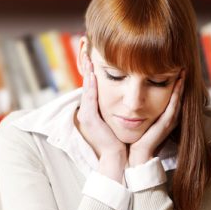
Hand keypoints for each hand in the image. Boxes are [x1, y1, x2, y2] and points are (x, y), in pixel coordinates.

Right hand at [75, 61, 126, 180]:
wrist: (118, 156)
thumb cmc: (119, 140)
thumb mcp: (116, 120)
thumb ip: (116, 108)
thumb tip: (124, 96)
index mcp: (92, 111)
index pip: (91, 88)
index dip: (92, 73)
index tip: (94, 58)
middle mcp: (87, 111)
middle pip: (87, 85)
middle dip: (87, 69)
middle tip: (87, 52)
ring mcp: (86, 115)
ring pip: (86, 90)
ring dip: (87, 74)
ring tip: (89, 60)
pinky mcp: (89, 119)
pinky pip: (89, 99)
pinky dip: (90, 86)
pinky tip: (93, 76)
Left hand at [128, 70, 184, 166]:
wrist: (134, 154)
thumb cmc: (132, 137)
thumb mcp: (136, 119)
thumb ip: (137, 109)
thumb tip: (130, 97)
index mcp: (161, 116)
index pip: (170, 97)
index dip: (172, 84)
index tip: (173, 71)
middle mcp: (168, 118)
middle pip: (177, 97)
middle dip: (179, 83)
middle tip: (181, 69)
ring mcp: (169, 121)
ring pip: (177, 100)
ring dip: (180, 87)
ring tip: (182, 74)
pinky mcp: (166, 124)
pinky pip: (173, 107)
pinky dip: (177, 96)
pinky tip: (177, 86)